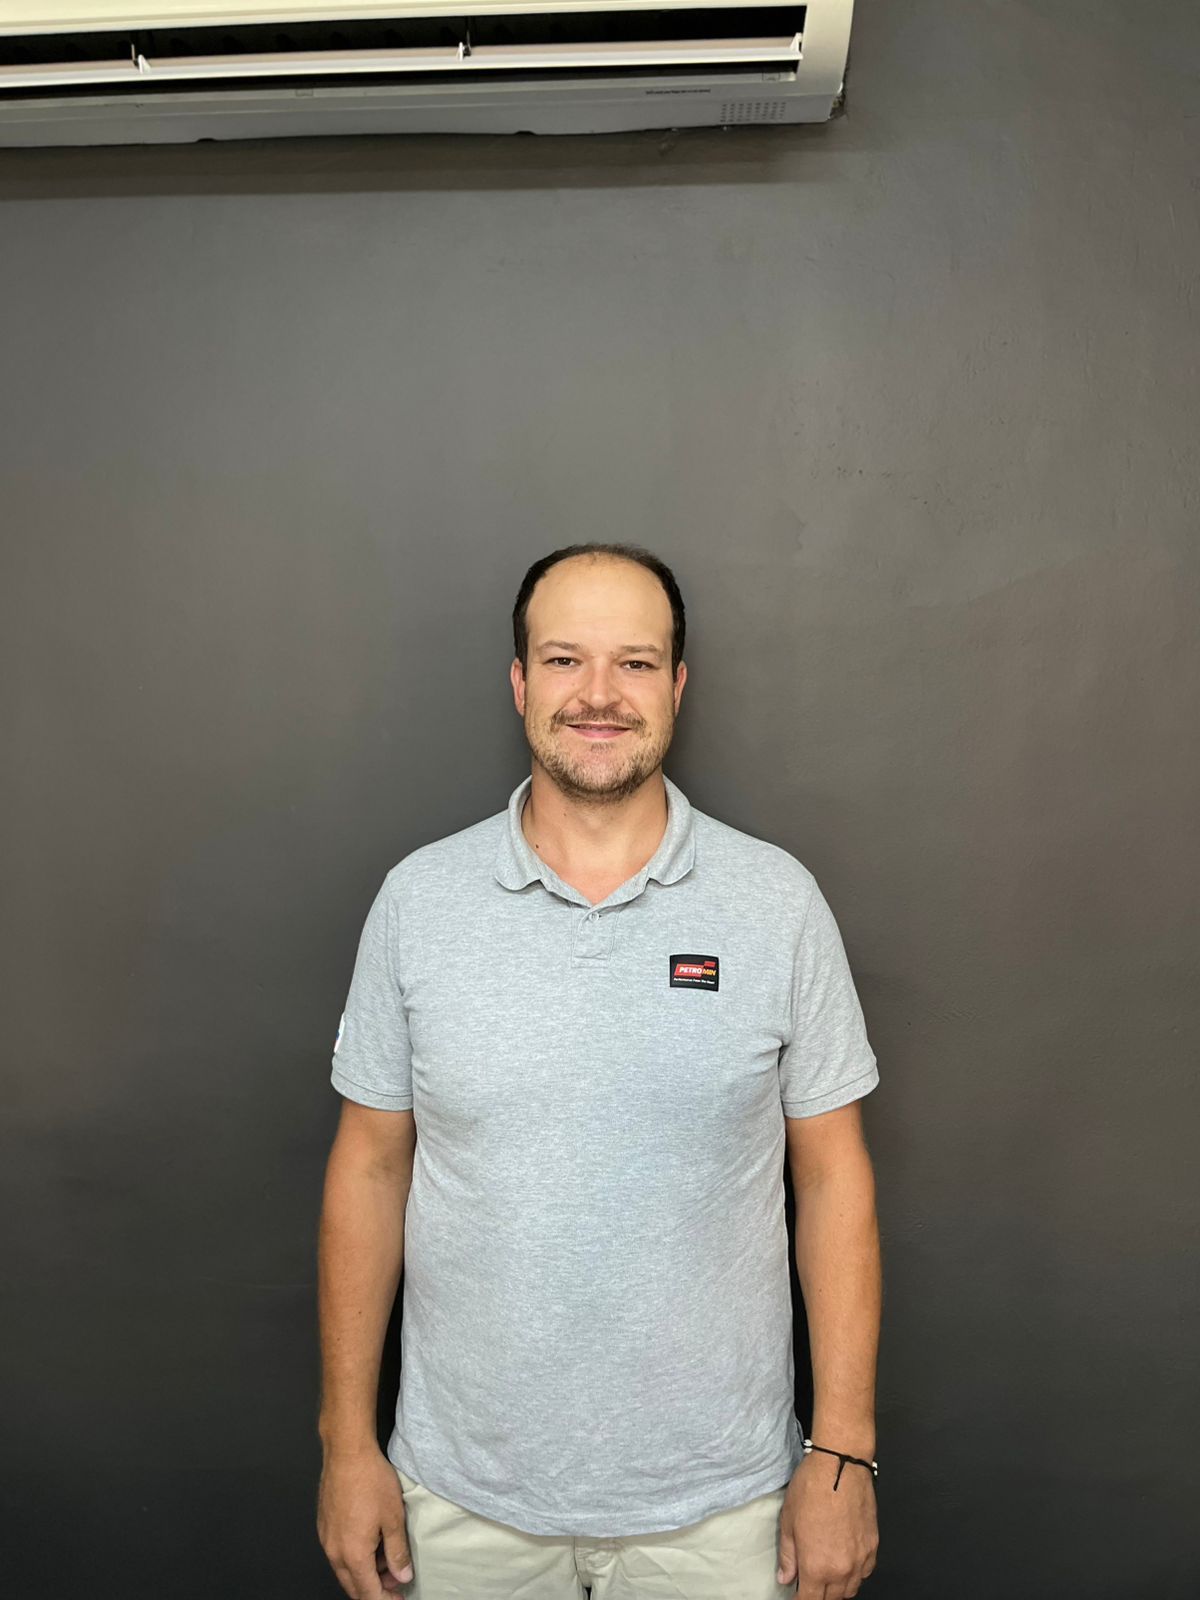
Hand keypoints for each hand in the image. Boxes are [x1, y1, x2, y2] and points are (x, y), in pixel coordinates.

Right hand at [317, 1444, 413, 1597]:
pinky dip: (355, 1557)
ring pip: (346, 1570)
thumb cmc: (370, 1480)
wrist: (347, 1452)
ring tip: (388, 1558)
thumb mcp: (394, 1518)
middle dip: (375, 1589)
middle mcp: (335, 1552)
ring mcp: (327, 1539)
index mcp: (353, 1555)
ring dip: (365, 1573)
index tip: (399, 1598)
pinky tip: (372, 1542)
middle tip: (396, 1581)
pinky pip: (339, 1553)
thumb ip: (397, 1552)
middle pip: (354, 1587)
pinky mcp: (325, 1526)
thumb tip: (402, 1576)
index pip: (368, 1594)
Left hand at [775, 1450, 877, 1597]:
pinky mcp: (873, 1547)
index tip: (796, 1597)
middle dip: (818, 1595)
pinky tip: (845, 1564)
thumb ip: (788, 1556)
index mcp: (817, 1567)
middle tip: (809, 1583)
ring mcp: (860, 1559)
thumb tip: (785, 1577)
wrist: (840, 1465)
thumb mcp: (788, 1521)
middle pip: (832, 1599)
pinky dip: (855, 1575)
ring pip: (850, 1590)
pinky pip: (865, 1573)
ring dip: (837, 1589)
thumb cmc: (812, 1488)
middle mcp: (842, 1569)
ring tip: (826, 1576)